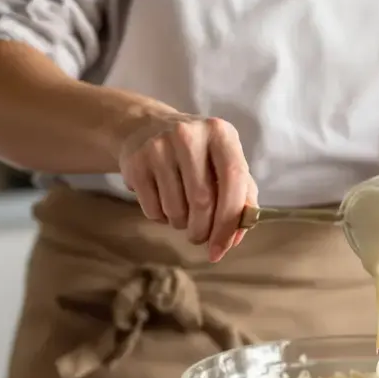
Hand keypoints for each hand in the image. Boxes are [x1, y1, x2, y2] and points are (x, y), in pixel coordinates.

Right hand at [119, 113, 256, 262]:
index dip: (230, 220)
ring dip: (181, 224)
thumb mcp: (224, 163)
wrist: (146, 129)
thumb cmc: (196, 154)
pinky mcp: (136, 161)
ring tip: (181, 211)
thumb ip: (242, 196)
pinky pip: (152, 210)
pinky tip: (162, 201)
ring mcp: (160, 146)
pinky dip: (161, 218)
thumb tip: (237, 235)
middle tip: (199, 238)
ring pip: (175, 210)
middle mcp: (190, 135)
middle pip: (202, 201)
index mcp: (221, 134)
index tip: (222, 248)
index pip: (234, 180)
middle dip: (202, 230)